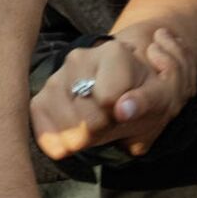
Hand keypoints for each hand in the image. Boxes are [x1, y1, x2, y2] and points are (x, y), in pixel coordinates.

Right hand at [29, 25, 196, 160]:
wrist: (124, 96)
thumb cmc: (143, 95)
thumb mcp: (159, 98)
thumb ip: (145, 101)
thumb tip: (122, 109)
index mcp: (112, 53)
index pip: (109, 100)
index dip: (121, 114)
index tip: (128, 106)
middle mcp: (78, 59)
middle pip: (88, 118)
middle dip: (104, 127)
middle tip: (112, 117)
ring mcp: (54, 79)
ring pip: (67, 131)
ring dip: (85, 137)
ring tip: (97, 121)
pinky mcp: (37, 102)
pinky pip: (47, 138)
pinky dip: (64, 144)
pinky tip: (79, 131)